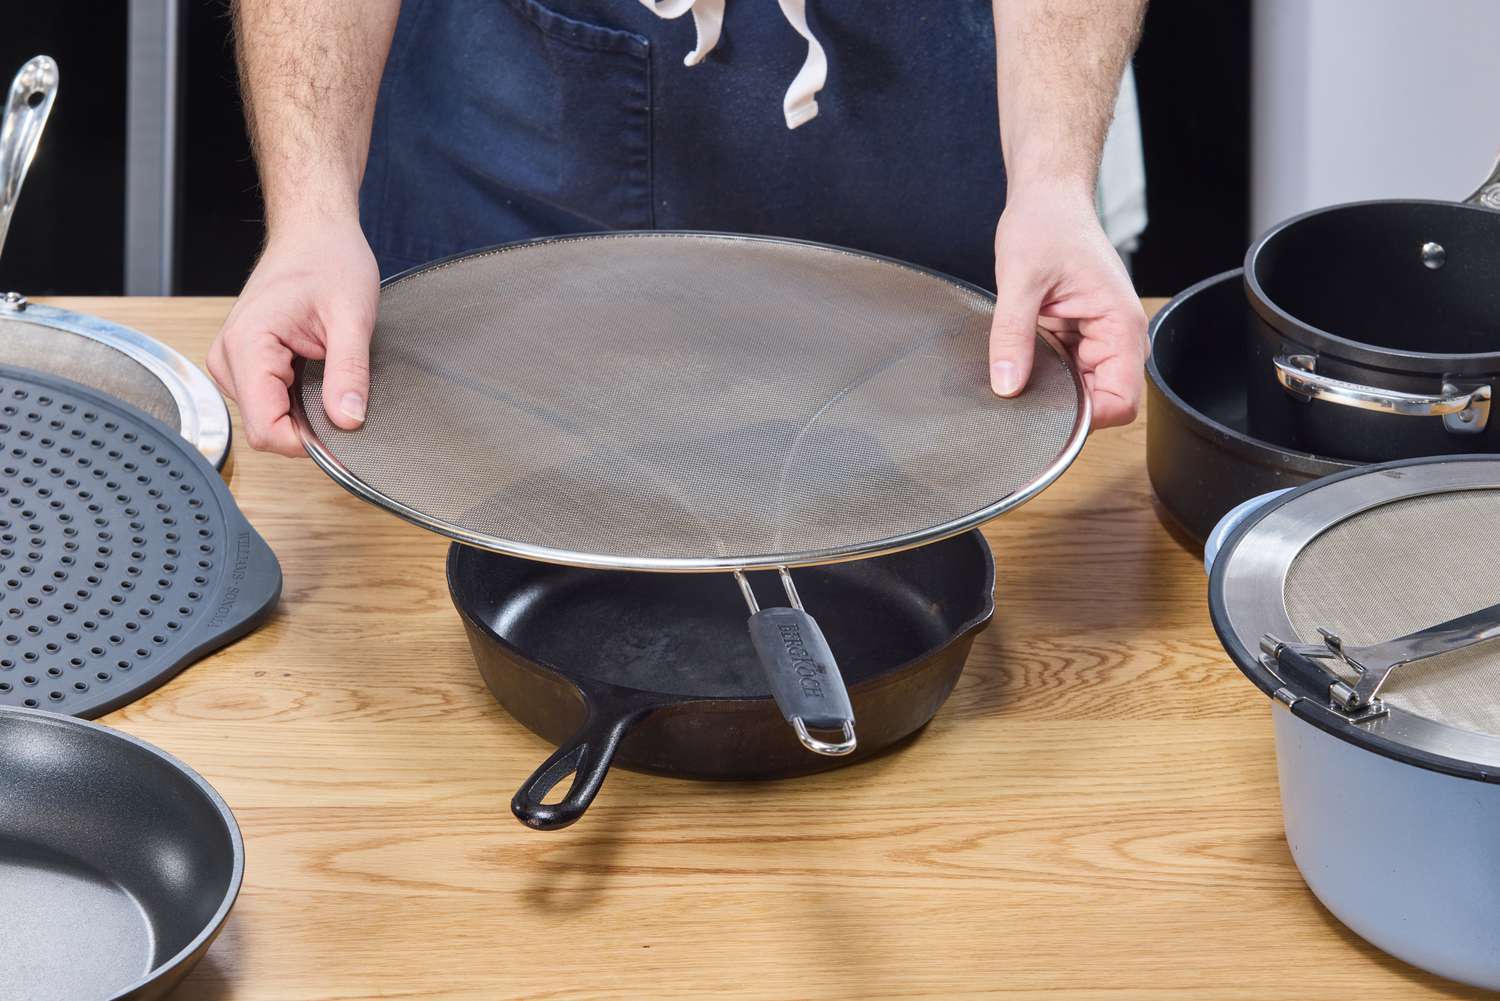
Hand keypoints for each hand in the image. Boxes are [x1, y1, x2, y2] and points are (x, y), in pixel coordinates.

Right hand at [207, 217, 379, 455]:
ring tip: (327, 371)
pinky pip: (270, 401)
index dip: (306, 442)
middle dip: (308, 425)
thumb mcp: (352, 317)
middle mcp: (228, 357)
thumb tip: (348, 421)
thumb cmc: (329, 260)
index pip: (265, 428)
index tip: (342, 430)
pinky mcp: (244, 363)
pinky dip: (298, 399)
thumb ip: (349, 373)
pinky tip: (315, 372)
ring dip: (303, 411)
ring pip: (268, 418)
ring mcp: (232, 361)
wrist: (314, 232)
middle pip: (265, 427)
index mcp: (246, 345)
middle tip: (343, 393)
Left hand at [987, 183, 1147, 428]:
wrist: (1047, 199)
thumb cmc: (1046, 225)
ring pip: (1082, 392)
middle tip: (1021, 396)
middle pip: (1102, 403)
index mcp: (1120, 326)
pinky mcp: (1078, 337)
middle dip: (1064, 408)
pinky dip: (1043, 375)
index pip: (1121, 402)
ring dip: (1052, 390)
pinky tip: (1020, 362)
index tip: (1046, 416)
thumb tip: (1007, 386)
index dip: (1087, 420)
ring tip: (1018, 371)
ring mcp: (1099, 339)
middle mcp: (1118, 338)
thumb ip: (1013, 335)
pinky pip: (1066, 373)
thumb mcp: (1020, 280)